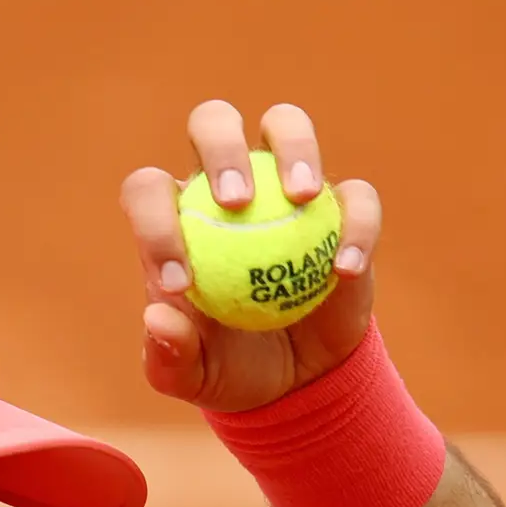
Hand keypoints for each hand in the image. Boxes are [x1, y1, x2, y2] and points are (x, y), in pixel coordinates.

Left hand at [120, 100, 382, 412]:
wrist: (294, 381)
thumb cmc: (229, 368)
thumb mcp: (192, 377)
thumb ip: (168, 355)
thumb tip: (157, 316)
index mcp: (175, 218)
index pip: (149, 192)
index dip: (154, 223)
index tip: (179, 282)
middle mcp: (225, 187)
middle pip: (213, 124)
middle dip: (221, 147)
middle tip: (235, 202)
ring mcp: (284, 189)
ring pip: (285, 127)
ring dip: (294, 147)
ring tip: (299, 198)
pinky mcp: (341, 210)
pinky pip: (355, 197)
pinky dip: (356, 224)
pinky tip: (345, 269)